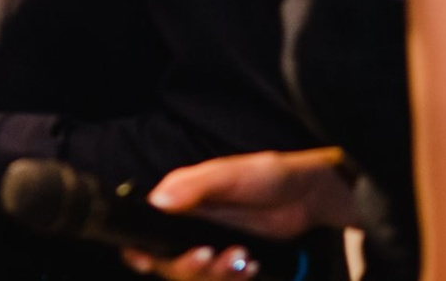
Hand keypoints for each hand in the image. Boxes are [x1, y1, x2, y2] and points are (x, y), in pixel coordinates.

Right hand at [120, 148, 357, 276]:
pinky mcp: (230, 259)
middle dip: (187, 266)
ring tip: (243, 259)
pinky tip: (251, 266)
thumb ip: (194, 187)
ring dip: (217, 274)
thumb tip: (157, 201)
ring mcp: (210, 243)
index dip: (139, 249)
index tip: (145, 260)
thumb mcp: (230, 175)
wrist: (306, 196)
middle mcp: (189, 224)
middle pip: (168, 261)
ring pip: (197, 275)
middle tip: (210, 256)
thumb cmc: (266, 175)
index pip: (146, 228)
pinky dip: (235, 278)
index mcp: (179, 199)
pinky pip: (222, 280)